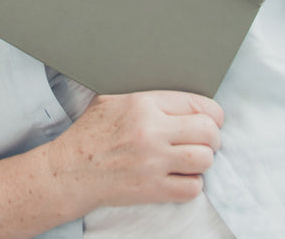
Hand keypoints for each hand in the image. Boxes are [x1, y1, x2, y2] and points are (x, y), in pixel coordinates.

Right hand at [47, 91, 222, 210]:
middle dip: (213, 137)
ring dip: (203, 161)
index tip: (212, 120)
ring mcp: (153, 162)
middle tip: (206, 141)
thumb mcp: (112, 99)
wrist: (71, 170)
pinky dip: (192, 184)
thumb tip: (175, 96)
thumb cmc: (91, 133)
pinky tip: (181, 177)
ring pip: (204, 159)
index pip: (197, 103)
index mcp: (143, 103)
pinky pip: (192, 188)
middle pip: (208, 131)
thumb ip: (145, 95)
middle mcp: (152, 131)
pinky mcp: (153, 189)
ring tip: (193, 159)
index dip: (212, 113)